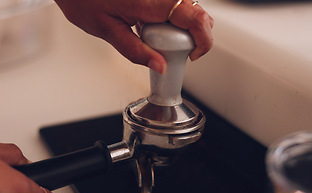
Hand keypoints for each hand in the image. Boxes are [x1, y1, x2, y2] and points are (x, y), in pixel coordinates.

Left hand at [54, 0, 212, 73]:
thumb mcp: (107, 31)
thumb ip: (135, 51)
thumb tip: (160, 67)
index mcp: (150, 2)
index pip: (195, 18)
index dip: (203, 40)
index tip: (193, 55)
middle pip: (197, 14)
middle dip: (192, 36)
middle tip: (169, 50)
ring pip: (187, 9)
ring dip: (180, 28)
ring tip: (153, 35)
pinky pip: (174, 4)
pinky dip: (170, 19)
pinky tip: (149, 25)